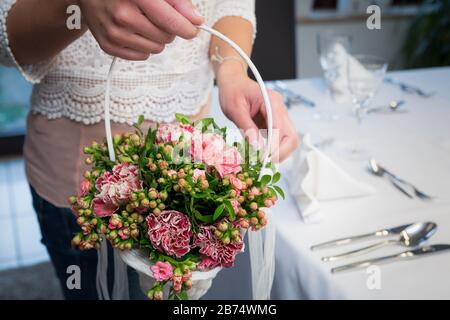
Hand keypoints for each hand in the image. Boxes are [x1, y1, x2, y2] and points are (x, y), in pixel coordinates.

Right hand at [78, 0, 203, 59]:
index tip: (192, 29)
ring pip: (156, 49)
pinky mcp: (108, 45)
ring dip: (156, 39)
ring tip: (144, 23)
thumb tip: (195, 20)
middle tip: (157, 17)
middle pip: (166, 38)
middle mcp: (123, 16)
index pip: (170, 21)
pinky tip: (134, 32)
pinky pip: (141, 56)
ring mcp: (114, 33)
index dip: (187, 28)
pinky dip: (143, 47)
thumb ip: (177, 1)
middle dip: (168, 29)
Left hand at [218, 63, 298, 161]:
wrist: (233, 81)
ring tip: (260, 161)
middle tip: (264, 164)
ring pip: (288, 140)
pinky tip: (259, 153)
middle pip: (292, 137)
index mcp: (271, 102)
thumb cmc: (232, 91)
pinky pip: (279, 138)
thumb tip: (257, 148)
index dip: (275, 148)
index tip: (263, 160)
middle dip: (281, 154)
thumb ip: (247, 128)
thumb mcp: (235, 109)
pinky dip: (272, 149)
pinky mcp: (275, 121)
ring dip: (277, 153)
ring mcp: (279, 115)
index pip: (281, 129)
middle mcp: (280, 109)